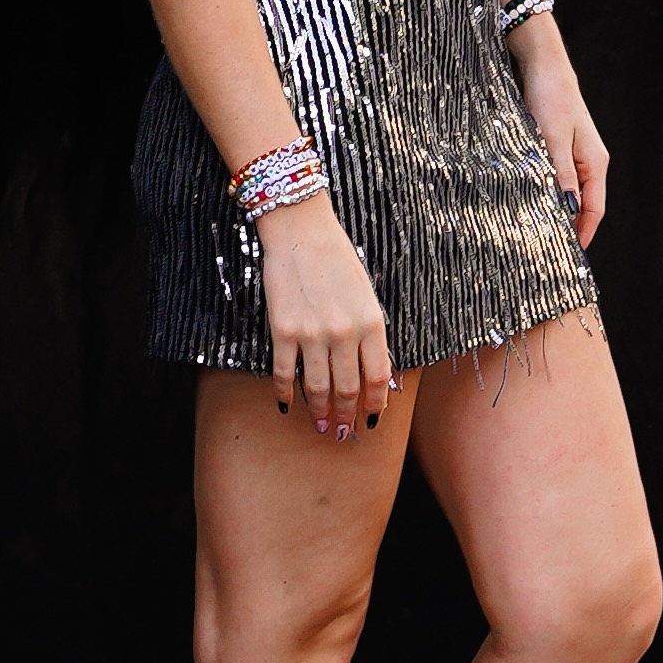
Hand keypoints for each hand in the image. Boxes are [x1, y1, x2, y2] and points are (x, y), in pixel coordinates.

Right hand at [259, 194, 392, 446]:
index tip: (370, 419)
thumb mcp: (366, 294)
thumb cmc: (336, 259)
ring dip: (319, 411)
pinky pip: (285, 373)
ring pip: (318, 388)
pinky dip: (284, 393)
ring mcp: (313, 333)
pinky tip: (285, 403)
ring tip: (319, 424)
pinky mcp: (283, 330)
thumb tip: (371, 372)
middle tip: (341, 431)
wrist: (301, 230)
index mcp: (372, 322)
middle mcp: (345, 332)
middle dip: (346, 416)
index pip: (378, 378)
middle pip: (348, 390)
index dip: (375, 404)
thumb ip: (370, 333)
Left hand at [518, 36, 609, 248]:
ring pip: (567, 191)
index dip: (584, 234)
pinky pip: (555, 177)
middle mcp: (587, 161)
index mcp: (595, 162)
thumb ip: (561, 175)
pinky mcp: (555, 145)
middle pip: (583, 203)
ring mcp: (572, 153)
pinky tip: (532, 200)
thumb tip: (568, 211)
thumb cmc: (550, 97)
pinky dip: (546, 192)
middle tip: (550, 250)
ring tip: (539, 232)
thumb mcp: (554, 139)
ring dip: (556, 210)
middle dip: (570, 227)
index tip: (571, 256)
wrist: (540, 62)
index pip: (595, 209)